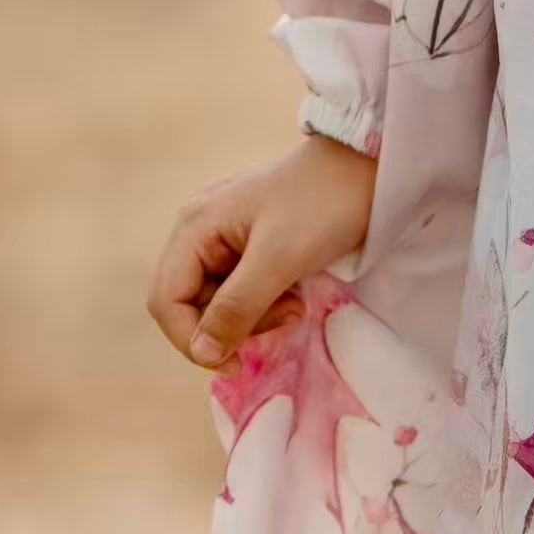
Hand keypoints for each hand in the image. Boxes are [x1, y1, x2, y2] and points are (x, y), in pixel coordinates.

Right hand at [148, 134, 380, 370]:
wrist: (367, 169)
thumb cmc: (322, 206)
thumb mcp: (279, 260)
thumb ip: (236, 308)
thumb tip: (203, 353)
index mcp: (194, 227)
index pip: (166, 301)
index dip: (191, 339)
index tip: (234, 364)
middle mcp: (199, 232)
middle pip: (191, 304)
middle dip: (231, 325)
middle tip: (283, 318)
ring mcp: (224, 239)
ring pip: (219, 303)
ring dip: (255, 316)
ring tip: (296, 304)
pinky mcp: (251, 248)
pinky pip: (241, 292)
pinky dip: (265, 304)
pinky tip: (295, 295)